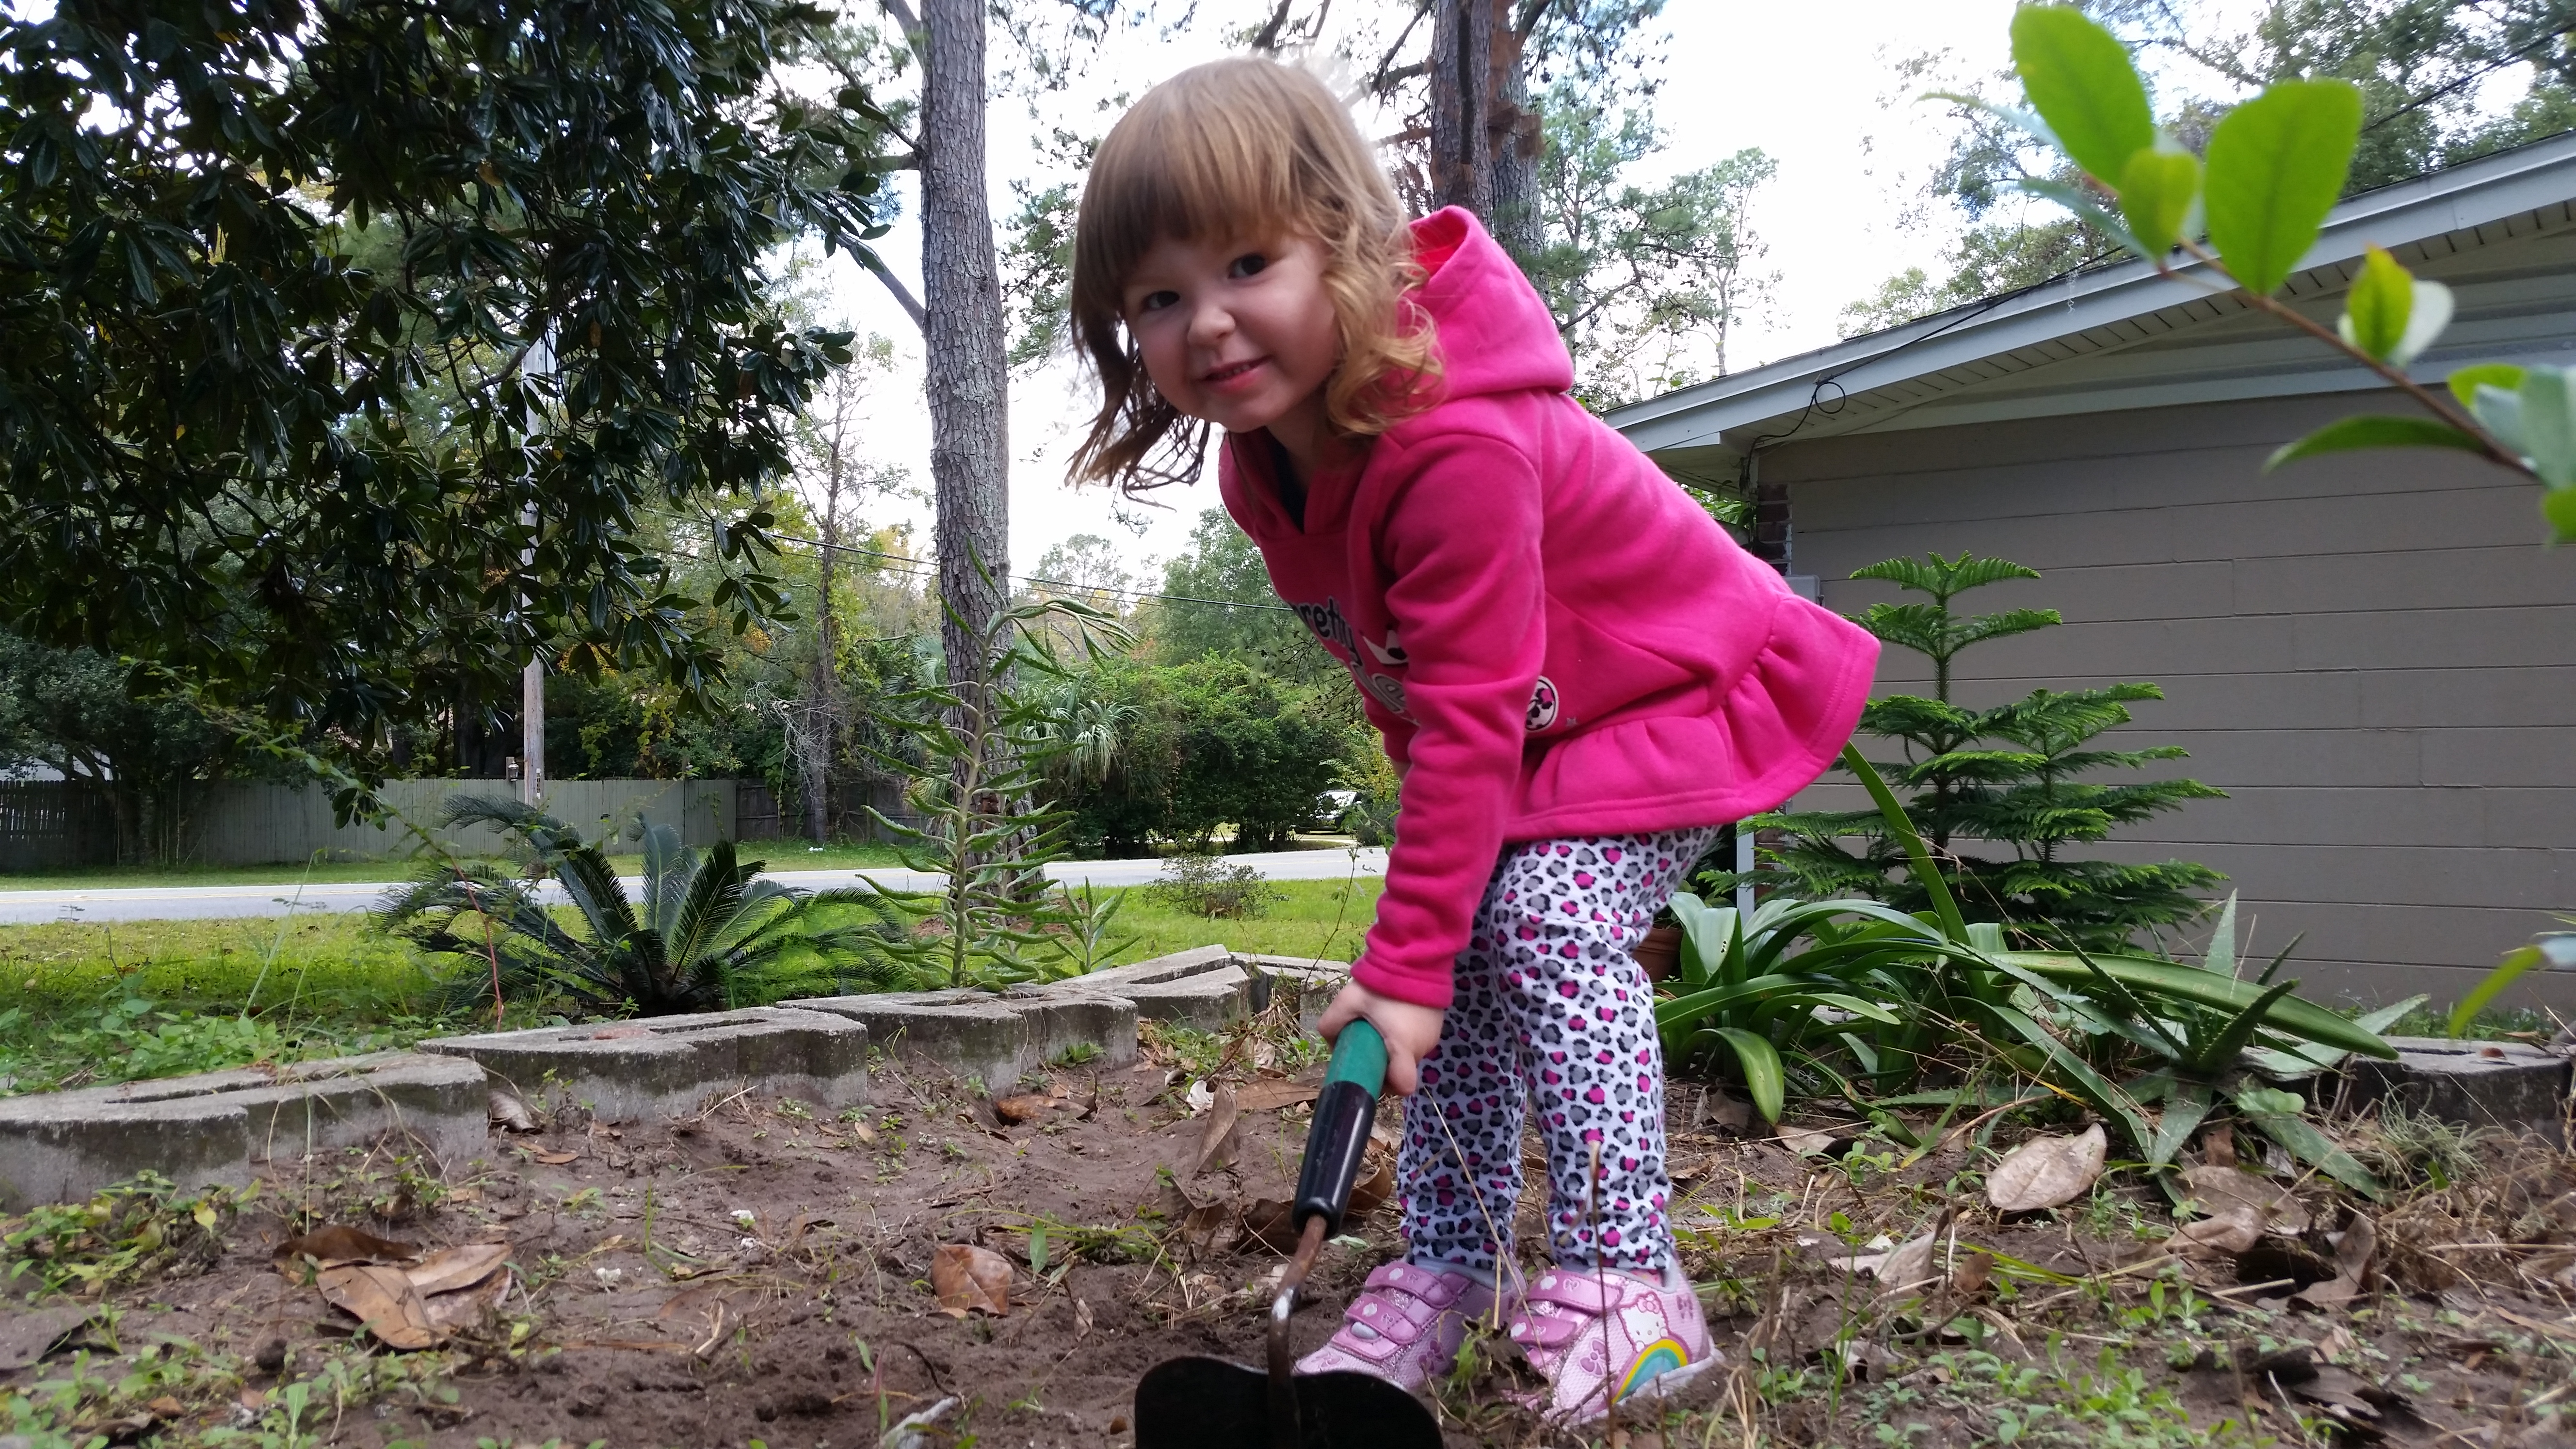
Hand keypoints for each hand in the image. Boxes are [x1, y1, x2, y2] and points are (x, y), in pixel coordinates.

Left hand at [1318, 980, 1445, 1096]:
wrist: (1413, 956)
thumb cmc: (1381, 983)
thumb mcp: (1348, 1001)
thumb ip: (1331, 1024)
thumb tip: (1329, 1042)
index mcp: (1403, 1046)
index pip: (1403, 1086)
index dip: (1386, 1085)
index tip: (1371, 1071)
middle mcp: (1422, 1046)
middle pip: (1403, 1070)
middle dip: (1384, 1063)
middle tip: (1367, 1043)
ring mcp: (1433, 1036)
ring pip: (1410, 1055)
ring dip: (1395, 1049)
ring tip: (1381, 1025)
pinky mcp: (1437, 1025)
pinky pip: (1418, 1041)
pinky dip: (1406, 1036)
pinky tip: (1395, 1017)